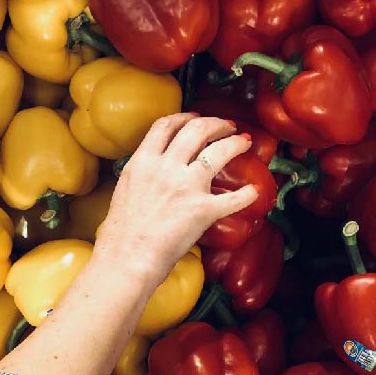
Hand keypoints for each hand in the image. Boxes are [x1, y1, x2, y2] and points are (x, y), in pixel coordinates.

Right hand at [96, 113, 257, 282]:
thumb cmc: (121, 234)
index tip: (196, 117)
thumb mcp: (124, 190)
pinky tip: (254, 192)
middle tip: (228, 126)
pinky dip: (248, 195)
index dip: (185, 117)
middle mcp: (165, 168)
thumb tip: (153, 173)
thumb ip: (142, 174)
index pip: (165, 125)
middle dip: (217, 123)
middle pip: (197, 129)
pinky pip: (234, 198)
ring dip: (236, 143)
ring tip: (244, 142)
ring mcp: (186, 186)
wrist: (126, 258)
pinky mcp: (203, 209)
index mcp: (142, 162)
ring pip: (219, 150)